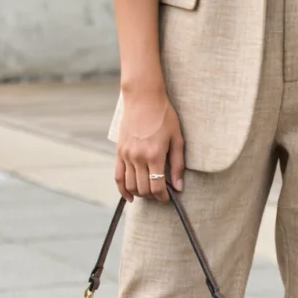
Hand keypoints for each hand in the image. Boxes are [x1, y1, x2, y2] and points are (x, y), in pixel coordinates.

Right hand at [115, 86, 184, 203]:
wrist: (144, 99)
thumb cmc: (164, 117)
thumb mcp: (177, 139)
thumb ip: (178, 165)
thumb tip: (179, 186)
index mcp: (154, 155)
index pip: (157, 187)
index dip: (163, 197)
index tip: (168, 198)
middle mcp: (138, 157)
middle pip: (143, 189)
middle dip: (153, 196)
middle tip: (160, 193)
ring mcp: (126, 155)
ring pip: (131, 186)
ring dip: (140, 193)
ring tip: (149, 192)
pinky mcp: (119, 152)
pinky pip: (118, 177)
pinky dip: (123, 190)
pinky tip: (130, 197)